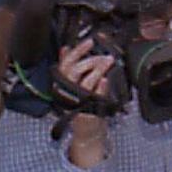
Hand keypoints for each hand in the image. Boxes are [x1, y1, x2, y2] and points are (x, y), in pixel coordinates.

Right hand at [57, 39, 112, 167]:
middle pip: (75, 70)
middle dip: (91, 60)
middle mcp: (67, 92)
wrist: (85, 130)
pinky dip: (101, 86)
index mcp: (62, 84)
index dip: (77, 51)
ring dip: (99, 69)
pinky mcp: (88, 109)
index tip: (89, 42)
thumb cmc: (81, 105)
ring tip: (109, 61)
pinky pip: (94, 95)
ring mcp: (77, 101)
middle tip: (105, 56)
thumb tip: (66, 48)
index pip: (65, 64)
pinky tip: (106, 79)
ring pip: (86, 81)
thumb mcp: (72, 84)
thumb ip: (69, 66)